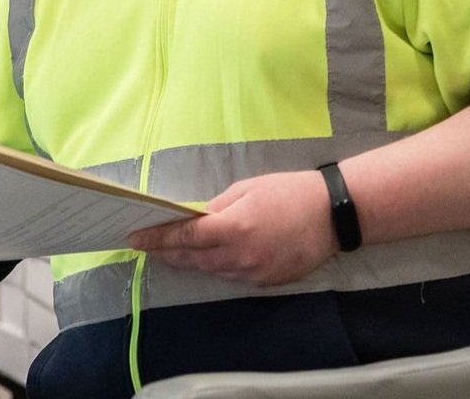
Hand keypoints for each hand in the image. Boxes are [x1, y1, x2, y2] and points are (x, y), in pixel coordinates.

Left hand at [128, 170, 337, 285]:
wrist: (333, 214)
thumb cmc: (290, 192)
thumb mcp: (249, 188)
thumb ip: (218, 207)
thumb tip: (194, 218)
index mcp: (232, 228)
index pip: (184, 237)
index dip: (157, 239)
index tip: (135, 240)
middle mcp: (239, 256)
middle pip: (193, 259)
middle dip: (169, 253)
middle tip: (149, 247)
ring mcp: (253, 273)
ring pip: (212, 271)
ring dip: (192, 261)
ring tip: (176, 252)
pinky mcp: (266, 282)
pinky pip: (233, 276)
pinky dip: (218, 266)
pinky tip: (213, 256)